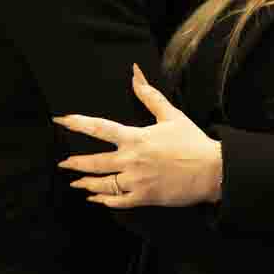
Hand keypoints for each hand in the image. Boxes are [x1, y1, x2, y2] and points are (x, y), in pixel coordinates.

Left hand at [53, 64, 222, 207]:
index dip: (78, 123)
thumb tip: (135, 72)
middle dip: (76, 163)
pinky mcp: (145, 197)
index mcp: (136, 137)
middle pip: (95, 162)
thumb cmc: (192, 142)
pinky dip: (104, 200)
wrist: (212, 171)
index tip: (61, 120)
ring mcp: (137, 180)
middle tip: (63, 163)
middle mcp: (132, 159)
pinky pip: (118, 201)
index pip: (100, 128)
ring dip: (86, 183)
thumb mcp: (170, 114)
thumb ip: (149, 94)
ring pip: (104, 184)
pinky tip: (96, 198)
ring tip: (75, 182)